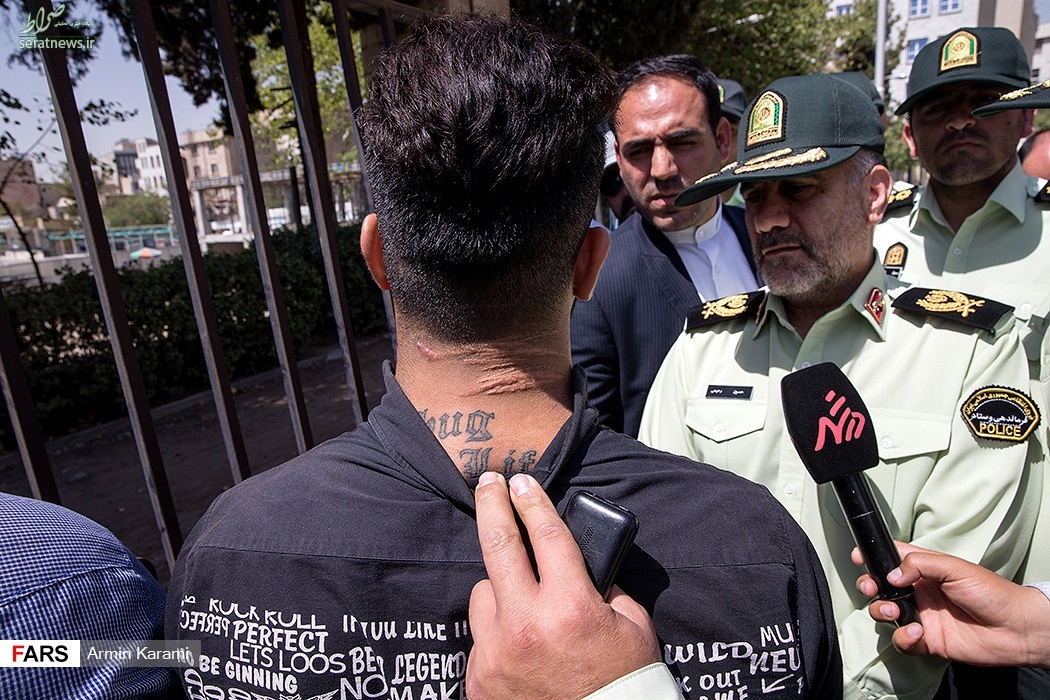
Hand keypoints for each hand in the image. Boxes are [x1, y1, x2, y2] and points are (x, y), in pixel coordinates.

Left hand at [466, 472, 660, 698]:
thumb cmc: (622, 682)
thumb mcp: (631, 625)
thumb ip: (604, 587)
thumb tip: (580, 562)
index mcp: (570, 607)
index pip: (545, 534)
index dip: (532, 500)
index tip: (520, 480)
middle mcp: (527, 625)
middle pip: (498, 546)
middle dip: (491, 505)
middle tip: (488, 484)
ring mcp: (497, 653)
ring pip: (484, 595)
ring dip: (501, 591)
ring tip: (525, 610)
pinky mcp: (480, 679)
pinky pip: (481, 638)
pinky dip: (497, 635)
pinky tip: (520, 649)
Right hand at [853, 542, 1049, 667]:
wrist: (1016, 629)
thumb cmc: (991, 592)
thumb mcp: (954, 567)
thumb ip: (919, 564)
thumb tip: (890, 575)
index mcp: (925, 569)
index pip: (892, 558)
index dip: (873, 557)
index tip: (859, 557)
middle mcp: (919, 592)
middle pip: (880, 586)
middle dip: (869, 585)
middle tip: (871, 587)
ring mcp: (921, 616)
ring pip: (884, 612)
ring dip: (880, 610)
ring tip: (892, 610)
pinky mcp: (927, 641)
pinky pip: (902, 641)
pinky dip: (903, 637)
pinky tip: (917, 632)